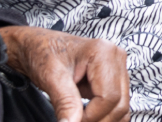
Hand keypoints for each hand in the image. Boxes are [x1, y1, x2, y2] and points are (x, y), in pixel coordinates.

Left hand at [0, 25, 129, 121]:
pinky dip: (105, 116)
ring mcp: (118, 68)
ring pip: (122, 107)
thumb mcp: (51, 77)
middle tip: (73, 121)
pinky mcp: (115, 78)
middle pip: (119, 103)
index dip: (91, 116)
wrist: (39, 46)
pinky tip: (87, 117)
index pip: (109, 97)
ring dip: (102, 120)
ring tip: (79, 119)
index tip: (71, 121)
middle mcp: (116, 58)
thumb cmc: (43, 54)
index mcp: (103, 52)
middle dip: (97, 120)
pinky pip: (118, 104)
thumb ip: (65, 102)